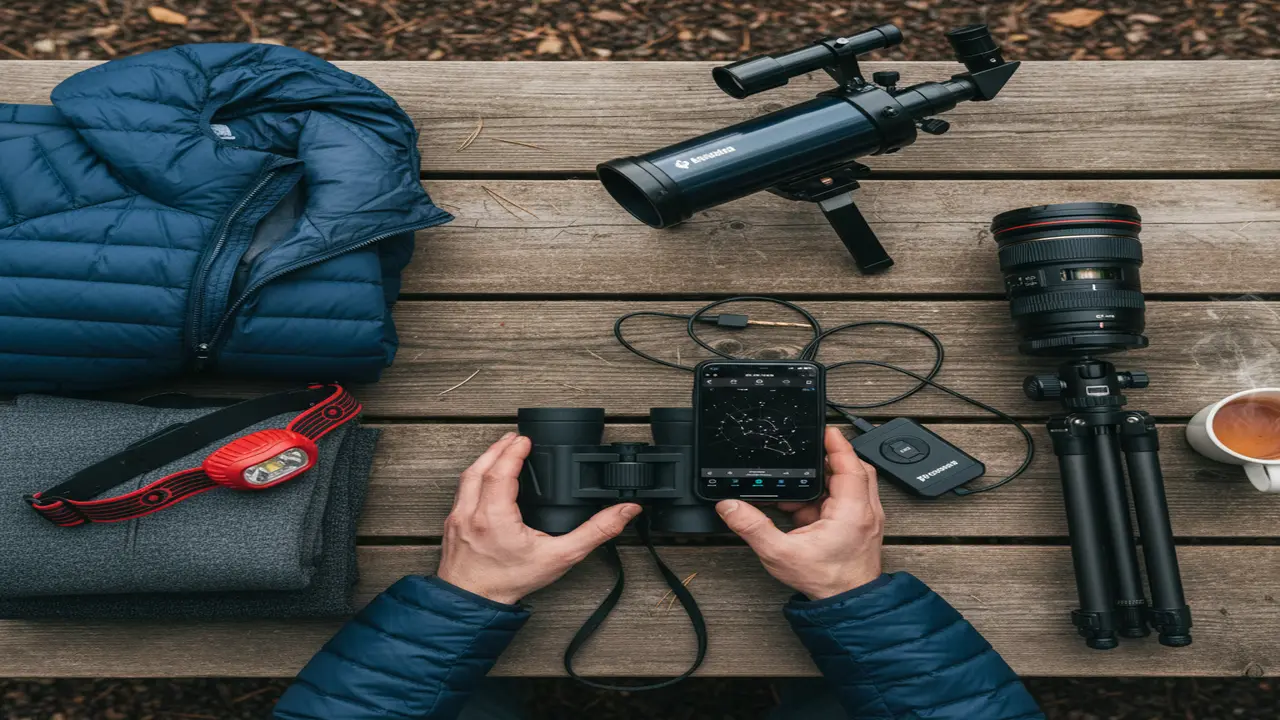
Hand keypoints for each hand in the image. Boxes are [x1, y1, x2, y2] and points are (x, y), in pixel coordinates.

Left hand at [436, 432, 641, 603]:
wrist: (475, 606)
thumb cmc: (511, 583)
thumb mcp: (560, 558)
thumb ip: (594, 532)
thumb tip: (623, 511)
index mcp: (495, 517)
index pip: (501, 471)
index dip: (514, 451)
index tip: (527, 439)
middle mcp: (471, 513)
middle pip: (481, 467)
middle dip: (499, 447)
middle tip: (517, 437)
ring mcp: (458, 518)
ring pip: (467, 476)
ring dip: (485, 459)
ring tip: (502, 449)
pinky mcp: (452, 524)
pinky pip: (461, 490)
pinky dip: (475, 476)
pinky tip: (486, 477)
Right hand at [716, 427, 884, 599]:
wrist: (846, 606)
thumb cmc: (826, 583)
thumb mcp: (781, 554)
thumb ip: (753, 528)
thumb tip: (731, 507)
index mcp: (852, 511)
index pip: (849, 464)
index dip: (836, 443)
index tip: (824, 428)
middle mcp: (864, 511)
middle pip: (852, 469)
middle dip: (829, 457)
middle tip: (807, 448)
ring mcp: (863, 519)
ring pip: (849, 484)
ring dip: (825, 478)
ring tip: (798, 479)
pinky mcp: (857, 527)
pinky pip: (844, 501)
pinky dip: (824, 497)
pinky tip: (800, 505)